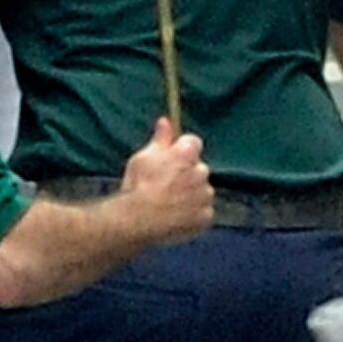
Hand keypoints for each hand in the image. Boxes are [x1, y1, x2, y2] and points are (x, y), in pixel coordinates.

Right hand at [121, 117, 213, 241]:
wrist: (137, 220)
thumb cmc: (137, 186)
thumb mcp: (143, 157)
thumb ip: (160, 139)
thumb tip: (165, 121)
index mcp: (186, 153)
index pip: (193, 143)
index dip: (182, 150)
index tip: (171, 160)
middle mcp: (201, 171)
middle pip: (198, 167)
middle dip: (187, 174)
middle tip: (166, 186)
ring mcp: (205, 194)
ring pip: (202, 190)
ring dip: (191, 194)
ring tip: (169, 204)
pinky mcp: (205, 215)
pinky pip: (203, 211)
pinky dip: (194, 214)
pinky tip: (176, 217)